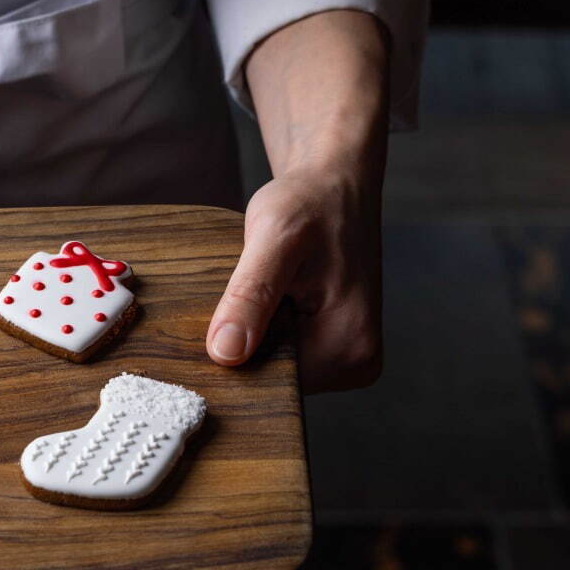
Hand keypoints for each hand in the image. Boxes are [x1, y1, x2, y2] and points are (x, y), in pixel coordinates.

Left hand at [205, 168, 380, 391]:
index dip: (231, 356)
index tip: (214, 318)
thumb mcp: (274, 240)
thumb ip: (251, 296)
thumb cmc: (310, 204)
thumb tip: (226, 353)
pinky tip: (261, 301)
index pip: (268, 382)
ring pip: (272, 364)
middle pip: (271, 378)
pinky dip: (261, 328)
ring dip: (251, 334)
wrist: (334, 186)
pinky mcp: (332, 346)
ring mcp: (346, 357)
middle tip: (231, 296)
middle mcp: (355, 362)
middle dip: (241, 345)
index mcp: (349, 348)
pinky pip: (280, 350)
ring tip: (253, 293)